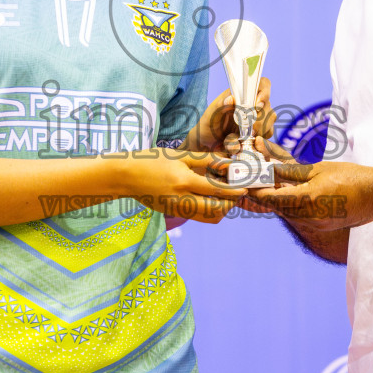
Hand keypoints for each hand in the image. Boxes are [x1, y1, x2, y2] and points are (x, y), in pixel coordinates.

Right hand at [125, 148, 245, 222]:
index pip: (215, 190)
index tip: (245, 188)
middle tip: (238, 193)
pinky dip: (209, 211)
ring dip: (221, 210)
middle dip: (230, 203)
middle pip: (215, 209)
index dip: (233, 190)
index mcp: (183, 181)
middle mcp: (181, 200)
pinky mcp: (174, 214)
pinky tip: (211, 199)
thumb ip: (205, 159)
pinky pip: (198, 217)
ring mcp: (177, 210)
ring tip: (226, 197)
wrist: (126, 176)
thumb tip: (228, 162)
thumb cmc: (152, 160)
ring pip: (208, 218)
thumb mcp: (179, 155)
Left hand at [183, 77, 272, 153]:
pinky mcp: (259, 132)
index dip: (264, 92)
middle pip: (268, 105)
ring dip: (261, 129)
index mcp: (242, 94)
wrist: (208, 144)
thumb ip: (220, 106)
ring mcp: (258, 118)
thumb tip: (232, 98)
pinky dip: (261, 139)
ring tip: (247, 137)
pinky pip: (268, 133)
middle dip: (261, 118)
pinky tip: (250, 142)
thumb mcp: (210, 115)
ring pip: (270, 119)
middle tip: (251, 129)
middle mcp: (252, 104)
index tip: (258, 105)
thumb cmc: (208, 125)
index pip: (262, 84)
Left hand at [245, 159, 372, 231]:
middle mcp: (307, 217)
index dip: (254, 190)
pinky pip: (298, 214)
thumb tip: (268, 168)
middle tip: (254, 177)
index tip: (244, 179)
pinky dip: (290, 203)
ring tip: (270, 181)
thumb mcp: (317, 170)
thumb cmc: (350, 177)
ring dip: (276, 197)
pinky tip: (288, 190)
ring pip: (286, 210)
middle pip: (276, 206)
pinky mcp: (320, 225)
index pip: (269, 198)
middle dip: (263, 192)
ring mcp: (314, 224)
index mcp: (306, 200)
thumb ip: (290, 172)